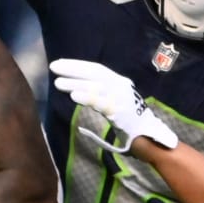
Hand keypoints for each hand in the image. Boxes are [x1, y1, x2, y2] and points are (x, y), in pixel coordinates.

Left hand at [49, 57, 178, 154]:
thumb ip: (101, 94)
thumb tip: (77, 87)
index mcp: (120, 82)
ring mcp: (122, 99)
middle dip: (73, 69)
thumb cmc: (130, 122)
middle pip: (94, 74)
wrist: (149, 138)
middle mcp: (121, 86)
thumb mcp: (116, 102)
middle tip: (54, 67)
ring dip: (75, 84)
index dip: (77, 65)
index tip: (60, 64)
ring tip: (58, 83)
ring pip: (95, 87)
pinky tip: (73, 96)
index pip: (96, 69)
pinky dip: (87, 98)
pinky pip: (101, 103)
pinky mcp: (121, 112)